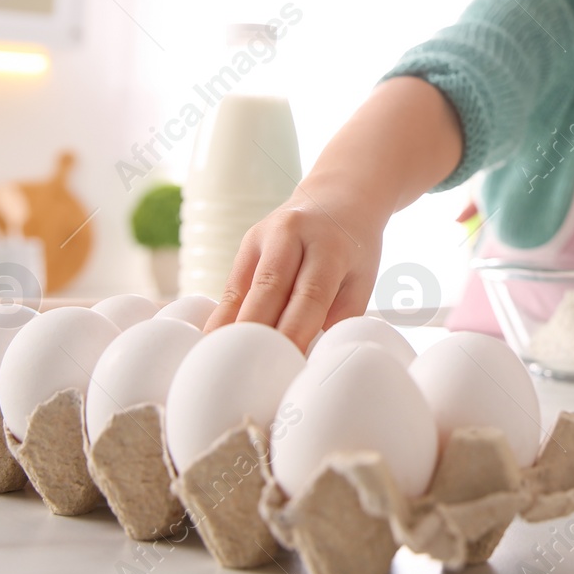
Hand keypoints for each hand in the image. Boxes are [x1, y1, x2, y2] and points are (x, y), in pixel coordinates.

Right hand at [202, 193, 384, 350]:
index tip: (285, 368)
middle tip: (244, 377)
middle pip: (267, 292)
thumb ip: (340, 317)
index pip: (309, 297)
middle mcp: (291, 234)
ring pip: (241, 291)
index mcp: (329, 246)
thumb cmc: (354, 248)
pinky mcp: (245, 245)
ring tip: (218, 368)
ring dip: (229, 332)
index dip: (294, 335)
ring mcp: (262, 236)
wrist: (339, 197)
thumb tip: (312, 360)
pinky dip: (222, 319)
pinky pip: (231, 288)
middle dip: (255, 337)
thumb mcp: (362, 279)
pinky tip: (212, 346)